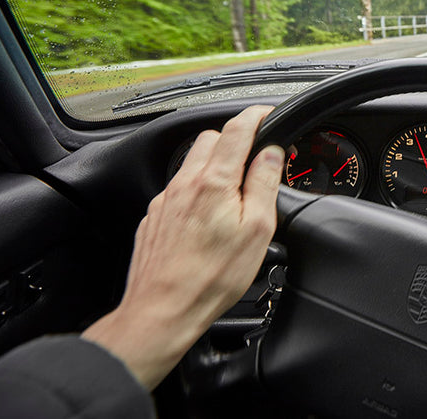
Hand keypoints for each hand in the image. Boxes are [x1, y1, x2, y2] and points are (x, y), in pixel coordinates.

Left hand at [83, 105, 283, 389]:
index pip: (237, 129)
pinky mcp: (154, 217)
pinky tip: (208, 217)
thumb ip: (264, 184)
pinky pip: (179, 189)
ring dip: (216, 164)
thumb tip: (272, 152)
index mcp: (214, 182)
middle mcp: (185, 184)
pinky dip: (197, 189)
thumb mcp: (257, 230)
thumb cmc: (211, 278)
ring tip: (235, 192)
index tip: (269, 115)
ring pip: (192, 163)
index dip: (257, 116)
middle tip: (257, 158)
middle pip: (211, 139)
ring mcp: (165, 200)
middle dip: (235, 139)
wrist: (162, 311)